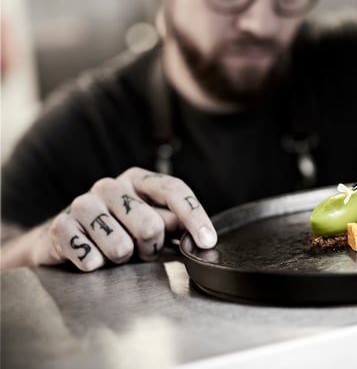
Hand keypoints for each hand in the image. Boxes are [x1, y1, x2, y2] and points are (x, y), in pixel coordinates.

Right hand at [29, 167, 215, 271]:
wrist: (64, 240)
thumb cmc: (117, 230)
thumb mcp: (149, 222)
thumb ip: (173, 223)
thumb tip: (201, 235)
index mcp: (138, 180)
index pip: (173, 190)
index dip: (194, 216)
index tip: (207, 241)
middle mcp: (110, 186)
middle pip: (151, 225)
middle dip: (151, 247)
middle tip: (141, 250)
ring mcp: (83, 203)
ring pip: (120, 246)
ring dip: (122, 259)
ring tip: (115, 253)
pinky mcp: (61, 225)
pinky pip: (91, 257)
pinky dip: (96, 265)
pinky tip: (92, 258)